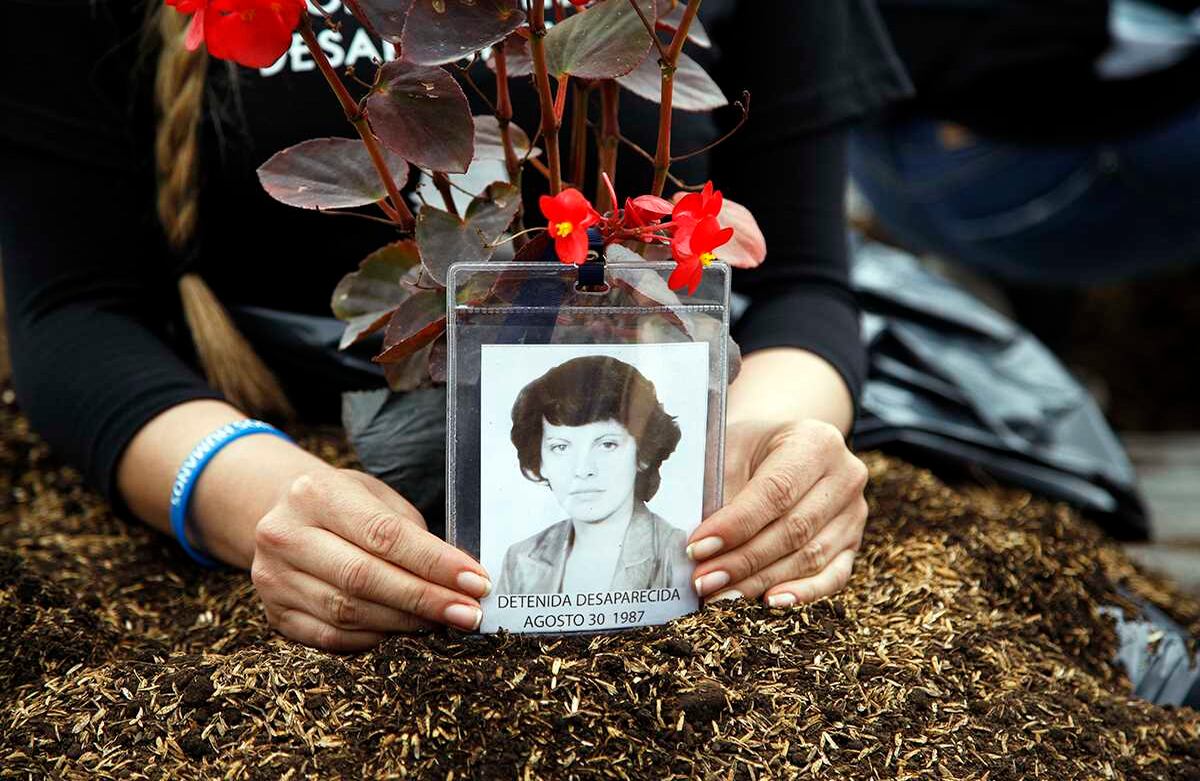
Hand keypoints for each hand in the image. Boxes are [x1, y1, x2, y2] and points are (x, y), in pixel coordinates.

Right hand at [249, 466, 491, 651]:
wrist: (282, 516)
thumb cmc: (344, 505)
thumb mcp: (375, 497)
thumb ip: (413, 533)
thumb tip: (460, 578)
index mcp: (315, 494)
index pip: (384, 534)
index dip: (434, 562)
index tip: (475, 581)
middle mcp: (285, 535)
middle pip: (364, 577)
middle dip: (425, 599)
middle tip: (469, 613)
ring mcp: (274, 578)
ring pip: (349, 612)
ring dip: (405, 623)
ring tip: (444, 622)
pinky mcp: (275, 613)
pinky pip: (331, 637)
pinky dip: (374, 639)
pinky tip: (404, 633)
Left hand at [687, 419, 867, 606]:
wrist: (785, 447)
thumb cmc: (752, 448)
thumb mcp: (732, 449)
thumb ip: (722, 490)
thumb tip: (703, 546)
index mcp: (816, 442)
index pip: (775, 492)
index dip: (735, 525)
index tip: (698, 548)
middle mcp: (845, 476)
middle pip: (793, 530)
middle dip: (742, 561)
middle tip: (703, 580)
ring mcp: (855, 512)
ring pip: (810, 557)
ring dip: (761, 581)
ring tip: (720, 596)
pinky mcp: (854, 542)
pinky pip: (833, 575)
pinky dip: (802, 592)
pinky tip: (769, 601)